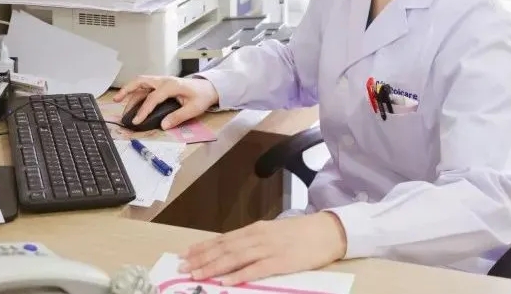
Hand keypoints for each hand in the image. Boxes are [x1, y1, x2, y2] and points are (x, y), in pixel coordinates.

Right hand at [112, 75, 218, 128]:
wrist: (208, 87)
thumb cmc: (202, 96)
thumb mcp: (193, 109)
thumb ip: (178, 117)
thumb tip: (163, 125)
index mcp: (171, 85)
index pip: (153, 98)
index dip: (143, 110)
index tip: (136, 121)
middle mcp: (164, 80)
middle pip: (141, 81)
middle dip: (127, 90)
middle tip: (116, 99)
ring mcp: (162, 81)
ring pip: (141, 83)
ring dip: (130, 92)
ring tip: (120, 103)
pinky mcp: (161, 84)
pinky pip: (145, 86)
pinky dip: (136, 92)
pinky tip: (131, 101)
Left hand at [179, 213, 347, 284]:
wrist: (328, 231)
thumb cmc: (301, 234)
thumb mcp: (273, 233)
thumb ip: (253, 241)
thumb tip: (231, 250)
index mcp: (255, 229)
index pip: (223, 239)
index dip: (203, 247)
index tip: (186, 253)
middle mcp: (258, 236)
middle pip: (224, 248)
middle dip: (201, 258)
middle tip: (183, 267)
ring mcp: (269, 248)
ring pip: (234, 258)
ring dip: (213, 266)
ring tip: (196, 274)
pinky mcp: (281, 262)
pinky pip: (256, 270)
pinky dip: (239, 275)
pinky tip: (226, 281)